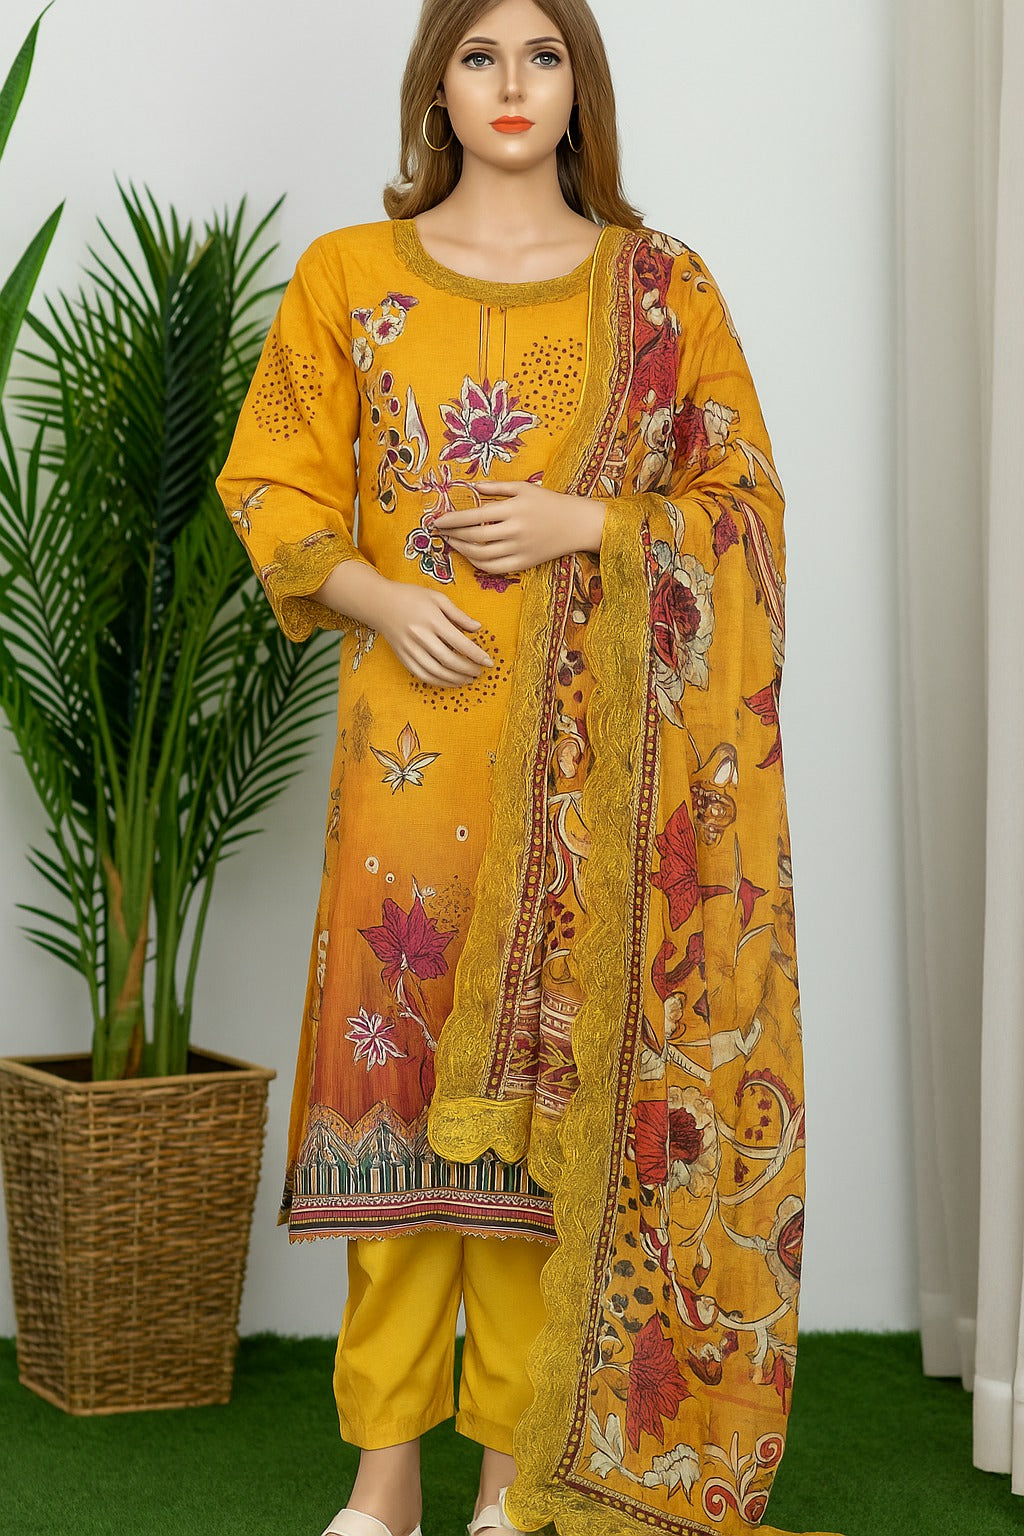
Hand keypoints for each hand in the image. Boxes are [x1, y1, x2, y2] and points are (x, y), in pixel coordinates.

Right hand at [376, 583, 493, 688]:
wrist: (380, 604)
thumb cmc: (411, 597)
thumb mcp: (437, 598)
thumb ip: (458, 614)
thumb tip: (478, 628)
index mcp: (432, 619)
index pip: (460, 643)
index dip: (476, 655)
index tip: (488, 662)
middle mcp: (420, 636)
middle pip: (449, 660)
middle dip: (467, 669)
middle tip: (479, 672)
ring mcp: (410, 649)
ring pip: (436, 671)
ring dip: (454, 679)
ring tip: (467, 679)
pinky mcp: (403, 657)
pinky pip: (422, 675)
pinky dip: (438, 682)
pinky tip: (449, 681)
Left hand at [431, 480, 605, 575]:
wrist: (576, 524)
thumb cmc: (549, 502)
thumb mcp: (524, 487)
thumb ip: (496, 486)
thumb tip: (472, 486)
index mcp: (513, 509)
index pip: (474, 516)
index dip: (452, 519)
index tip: (437, 520)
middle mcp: (515, 530)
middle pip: (475, 537)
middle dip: (453, 535)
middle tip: (441, 531)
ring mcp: (519, 550)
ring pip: (482, 556)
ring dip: (462, 550)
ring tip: (452, 542)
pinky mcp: (524, 564)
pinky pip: (495, 568)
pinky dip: (478, 564)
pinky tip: (470, 555)